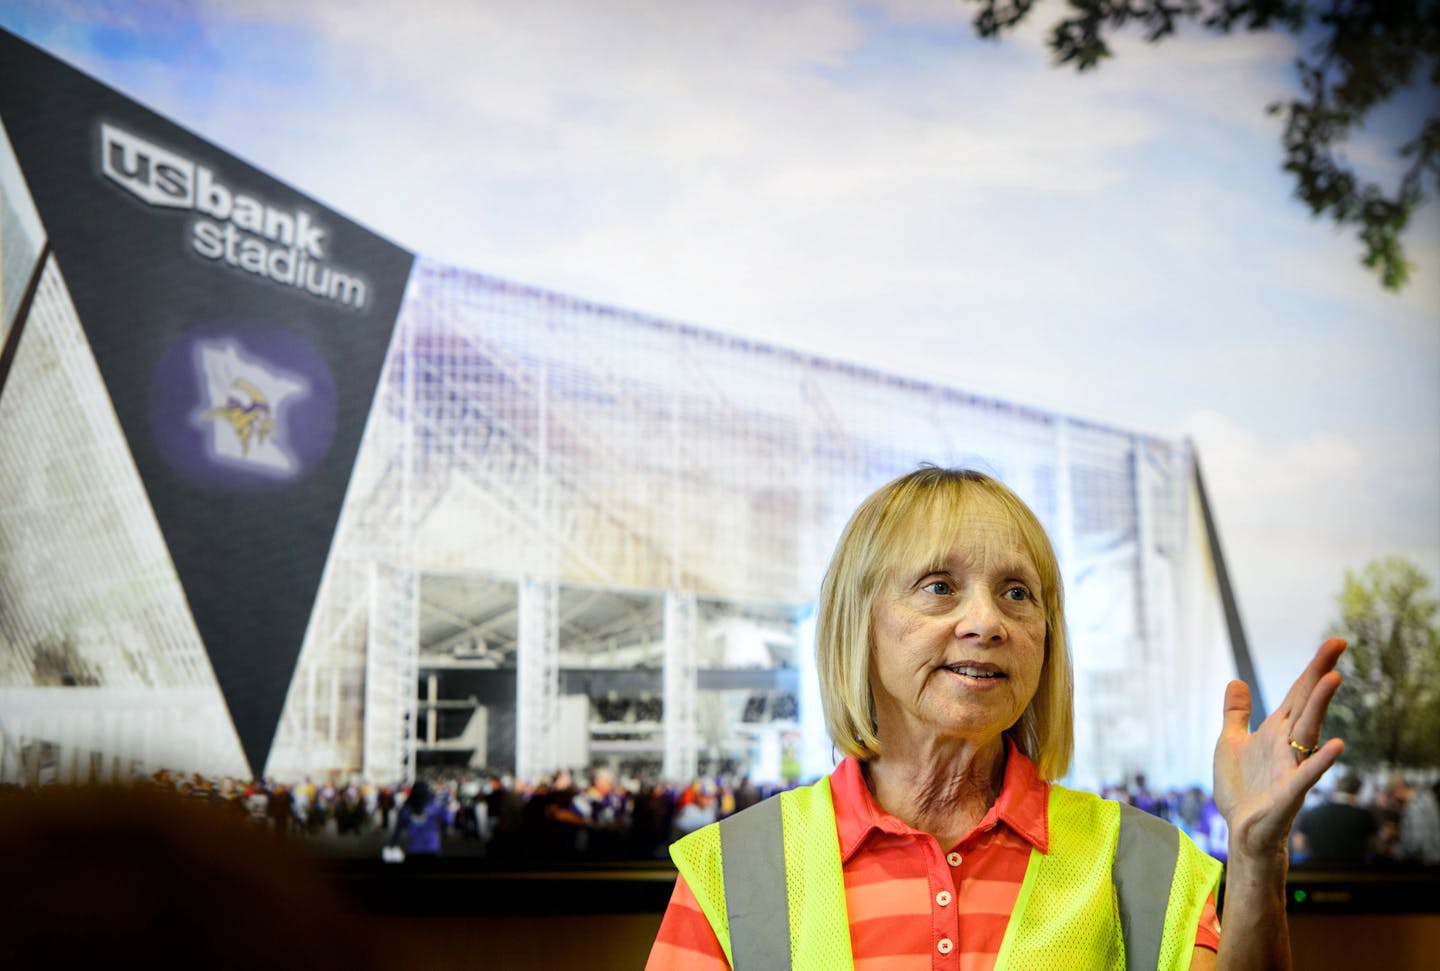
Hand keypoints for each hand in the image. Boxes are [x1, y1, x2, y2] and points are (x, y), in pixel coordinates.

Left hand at [1212, 638, 1346, 859]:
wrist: (1241, 831)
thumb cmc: (1241, 790)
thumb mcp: (1230, 742)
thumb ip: (1236, 714)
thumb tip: (1236, 681)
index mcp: (1274, 731)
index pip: (1297, 692)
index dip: (1313, 667)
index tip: (1333, 642)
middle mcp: (1287, 744)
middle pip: (1306, 702)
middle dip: (1319, 673)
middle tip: (1337, 644)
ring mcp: (1290, 767)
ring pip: (1308, 731)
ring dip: (1319, 706)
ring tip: (1333, 679)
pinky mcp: (1289, 792)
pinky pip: (1307, 774)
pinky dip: (1320, 760)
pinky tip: (1336, 745)